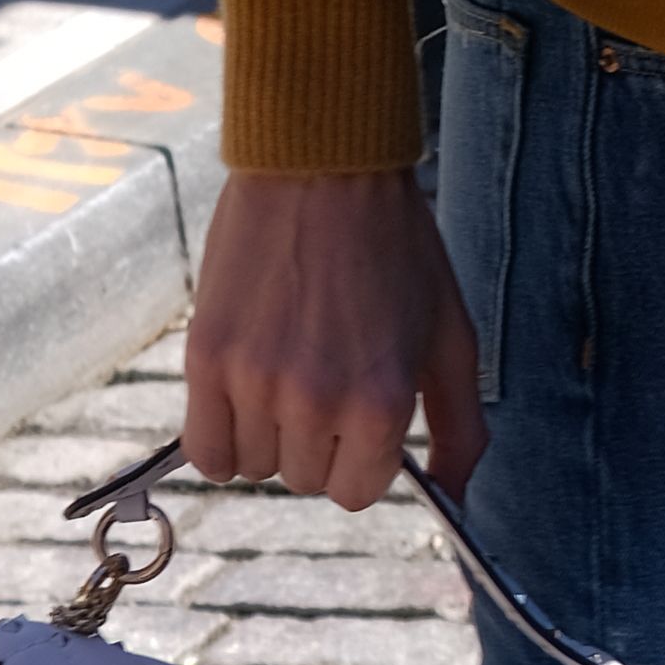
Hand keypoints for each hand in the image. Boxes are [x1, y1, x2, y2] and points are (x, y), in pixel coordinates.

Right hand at [184, 165, 486, 504]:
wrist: (323, 169)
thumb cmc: (396, 247)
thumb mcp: (451, 337)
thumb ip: (460, 428)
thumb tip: (454, 496)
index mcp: (382, 401)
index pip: (355, 492)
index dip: (360, 458)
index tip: (359, 418)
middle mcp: (317, 402)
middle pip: (303, 479)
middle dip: (318, 442)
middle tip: (324, 376)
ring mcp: (256, 381)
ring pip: (253, 466)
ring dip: (268, 434)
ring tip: (285, 371)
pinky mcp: (206, 357)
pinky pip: (203, 450)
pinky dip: (219, 438)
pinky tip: (240, 398)